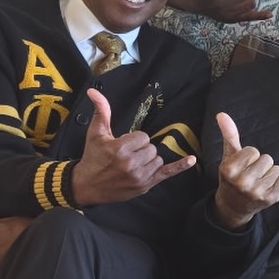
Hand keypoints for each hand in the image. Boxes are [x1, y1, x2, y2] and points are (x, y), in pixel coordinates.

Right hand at [70, 88, 196, 205]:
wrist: (87, 186)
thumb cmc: (92, 157)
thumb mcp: (96, 133)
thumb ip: (101, 111)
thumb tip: (94, 91)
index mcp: (120, 149)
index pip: (143, 137)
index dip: (134, 139)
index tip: (122, 145)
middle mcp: (132, 164)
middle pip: (151, 148)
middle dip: (141, 149)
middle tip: (126, 155)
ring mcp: (140, 177)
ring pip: (158, 159)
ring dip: (149, 159)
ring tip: (133, 163)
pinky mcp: (145, 186)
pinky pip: (167, 174)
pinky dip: (180, 167)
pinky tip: (192, 160)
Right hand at [212, 111, 278, 229]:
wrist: (233, 206)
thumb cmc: (232, 177)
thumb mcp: (228, 157)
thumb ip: (229, 135)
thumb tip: (222, 114)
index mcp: (230, 170)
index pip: (252, 150)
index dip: (249, 156)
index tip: (243, 168)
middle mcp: (243, 182)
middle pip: (266, 158)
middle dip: (260, 165)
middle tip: (250, 177)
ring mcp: (258, 191)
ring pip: (276, 168)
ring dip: (269, 173)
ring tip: (257, 183)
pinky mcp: (272, 196)